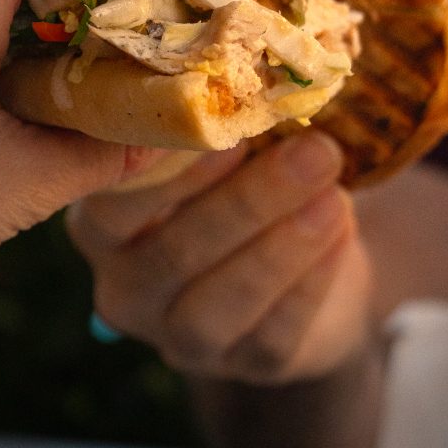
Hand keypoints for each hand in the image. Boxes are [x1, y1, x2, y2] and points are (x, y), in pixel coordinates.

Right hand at [67, 131, 375, 385]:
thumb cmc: (253, 182)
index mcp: (104, 225)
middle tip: (313, 151)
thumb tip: (264, 82)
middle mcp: (125, 289)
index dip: (168, 175)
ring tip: (335, 196)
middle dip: (248, 202)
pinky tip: (342, 234)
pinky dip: (312, 282)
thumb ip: (231, 129)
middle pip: (172, 255)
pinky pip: (273, 335)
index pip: (113, 208)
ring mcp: (180, 339)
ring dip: (282, 247)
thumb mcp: (236, 153)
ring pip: (216, 307)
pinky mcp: (245, 366)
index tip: (224, 132)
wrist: (312, 265)